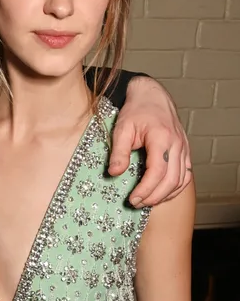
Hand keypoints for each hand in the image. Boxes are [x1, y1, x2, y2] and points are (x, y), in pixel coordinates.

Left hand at [108, 76, 190, 206]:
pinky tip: (161, 194)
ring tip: (146, 201)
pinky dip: (175, 188)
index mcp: (161, 137)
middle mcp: (177, 144)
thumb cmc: (136, 111)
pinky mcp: (185, 152)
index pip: (158, 170)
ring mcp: (184, 148)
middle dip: (154, 196)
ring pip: (181, 180)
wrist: (152, 96)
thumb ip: (118, 151)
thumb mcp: (122, 128)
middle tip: (136, 203)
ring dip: (165, 195)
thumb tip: (114, 173)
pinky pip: (186, 175)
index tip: (133, 198)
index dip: (146, 189)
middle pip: (172, 179)